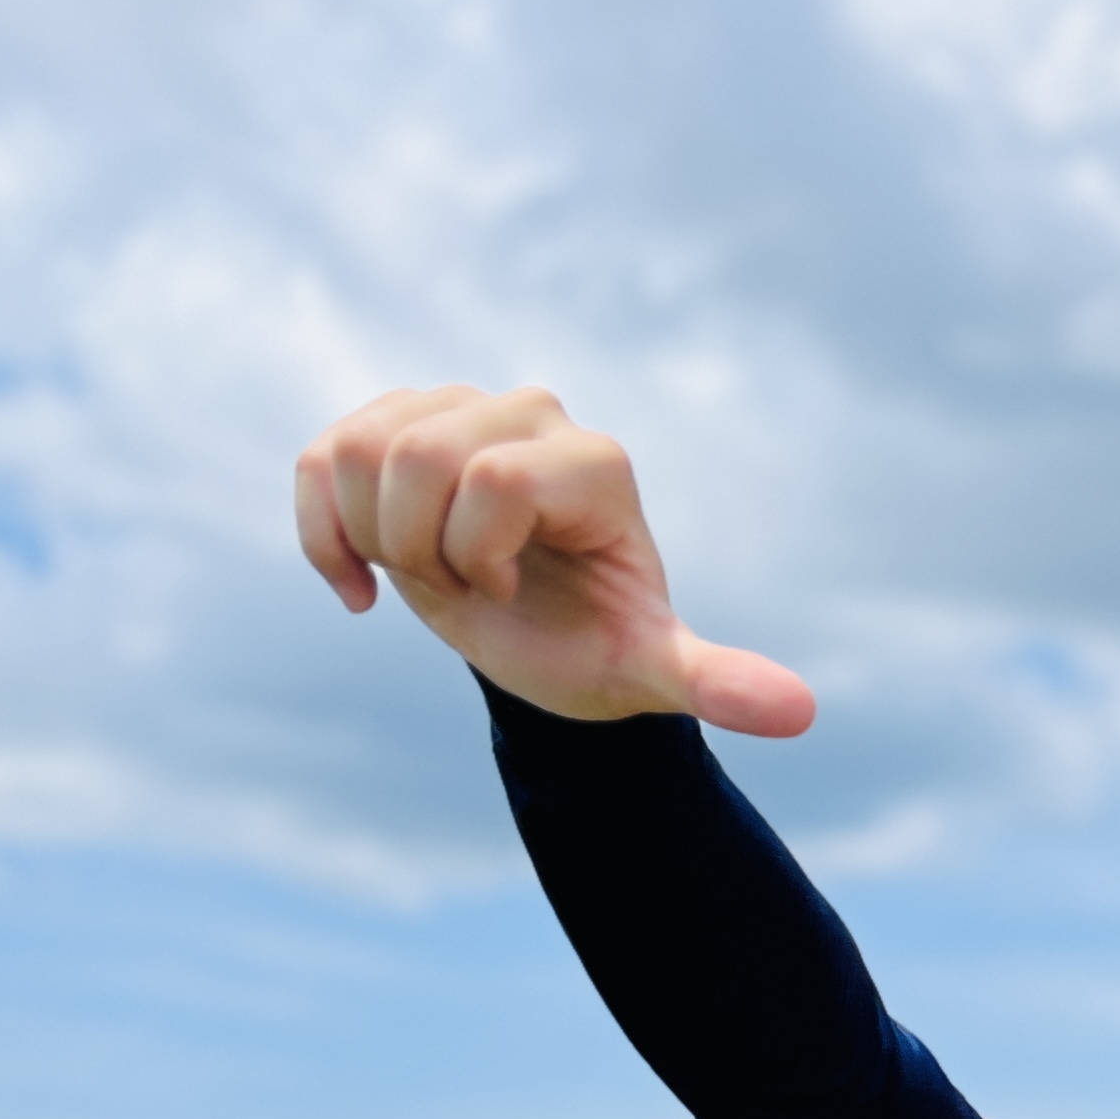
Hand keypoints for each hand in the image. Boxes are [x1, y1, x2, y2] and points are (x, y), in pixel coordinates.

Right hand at [293, 385, 814, 734]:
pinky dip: (323, 532)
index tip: (513, 593)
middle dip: (425, 553)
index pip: (493, 481)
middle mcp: (530, 411)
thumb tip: (800, 713)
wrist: (538, 637)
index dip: (480, 559)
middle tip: (470, 589)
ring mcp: (455, 405)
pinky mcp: (391, 419)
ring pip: (359, 450)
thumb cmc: (596, 648)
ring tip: (431, 573)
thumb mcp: (651, 673)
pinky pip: (319, 458)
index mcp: (593, 462)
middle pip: (418, 459)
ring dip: (377, 541)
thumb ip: (717, 682)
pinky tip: (361, 584)